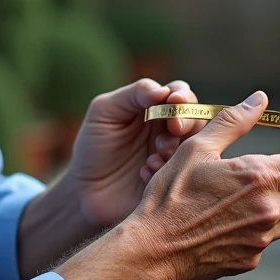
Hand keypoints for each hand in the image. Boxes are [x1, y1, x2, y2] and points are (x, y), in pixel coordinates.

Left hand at [67, 78, 207, 229]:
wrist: (83, 189)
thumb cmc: (94, 145)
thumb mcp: (105, 112)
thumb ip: (133, 94)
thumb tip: (163, 90)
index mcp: (156, 110)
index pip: (180, 95)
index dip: (182, 96)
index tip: (174, 100)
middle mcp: (171, 132)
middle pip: (196, 118)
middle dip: (187, 120)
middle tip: (174, 127)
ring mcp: (175, 158)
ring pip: (195, 146)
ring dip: (178, 146)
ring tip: (155, 154)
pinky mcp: (174, 183)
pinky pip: (185, 174)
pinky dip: (167, 169)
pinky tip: (146, 172)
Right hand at [127, 92, 279, 279]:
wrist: (154, 248)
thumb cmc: (171, 194)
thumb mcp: (196, 148)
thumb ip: (232, 121)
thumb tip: (259, 100)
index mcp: (259, 178)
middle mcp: (268, 210)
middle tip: (279, 168)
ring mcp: (261, 238)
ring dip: (278, 203)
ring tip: (249, 194)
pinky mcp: (250, 259)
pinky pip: (266, 238)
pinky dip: (257, 226)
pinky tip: (230, 218)